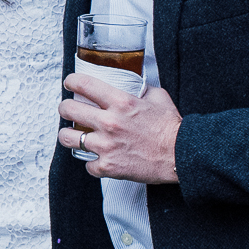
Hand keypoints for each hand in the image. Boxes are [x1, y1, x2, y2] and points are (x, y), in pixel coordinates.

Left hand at [56, 73, 182, 183]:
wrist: (183, 155)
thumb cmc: (172, 128)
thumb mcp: (159, 98)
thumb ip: (142, 90)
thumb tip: (135, 85)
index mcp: (121, 102)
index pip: (83, 84)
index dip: (71, 82)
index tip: (69, 84)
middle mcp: (109, 122)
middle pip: (68, 109)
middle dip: (65, 108)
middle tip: (68, 110)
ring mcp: (106, 145)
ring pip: (67, 138)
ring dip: (69, 135)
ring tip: (74, 135)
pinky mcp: (108, 166)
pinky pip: (87, 164)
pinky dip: (92, 163)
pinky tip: (99, 159)